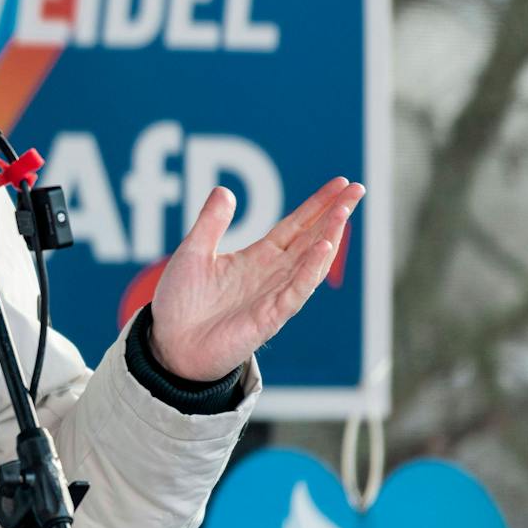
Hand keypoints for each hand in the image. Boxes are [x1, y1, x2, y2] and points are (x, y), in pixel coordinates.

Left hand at [149, 177, 364, 381]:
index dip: (317, 205)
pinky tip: (323, 248)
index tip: (340, 183)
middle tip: (358, 189)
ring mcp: (274, 296)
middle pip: (311, 239)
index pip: (295, 226)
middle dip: (334, 215)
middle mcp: (272, 274)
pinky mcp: (269, 318)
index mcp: (257, 258)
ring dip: (327, 237)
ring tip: (343, 213)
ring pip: (309, 263)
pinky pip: (296, 291)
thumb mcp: (193, 252)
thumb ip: (210, 223)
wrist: (170, 344)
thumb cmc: (181, 302)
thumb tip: (225, 190)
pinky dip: (310, 270)